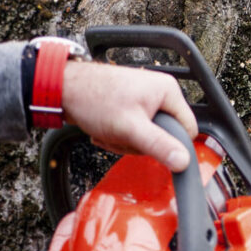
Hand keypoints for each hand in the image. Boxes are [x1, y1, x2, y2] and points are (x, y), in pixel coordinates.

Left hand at [61, 62, 198, 171]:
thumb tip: (184, 161)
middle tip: (122, 136)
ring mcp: (145, 99)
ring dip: (126, 141)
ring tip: (109, 132)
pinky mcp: (131, 105)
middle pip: (165, 134)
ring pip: (147, 135)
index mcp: (168, 91)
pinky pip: (135, 130)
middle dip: (140, 143)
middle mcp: (160, 92)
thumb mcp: (130, 128)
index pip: (187, 129)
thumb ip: (159, 145)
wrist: (62, 89)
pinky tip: (105, 130)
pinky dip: (119, 135)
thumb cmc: (93, 99)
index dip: (171, 144)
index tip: (149, 146)